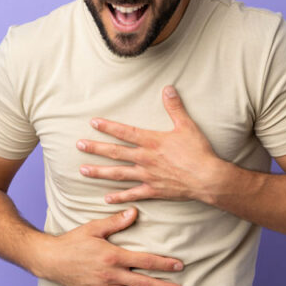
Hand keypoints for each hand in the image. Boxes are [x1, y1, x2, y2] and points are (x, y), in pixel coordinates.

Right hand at [38, 207, 185, 285]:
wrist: (51, 259)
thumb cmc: (73, 241)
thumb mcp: (94, 228)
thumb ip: (116, 222)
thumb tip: (134, 212)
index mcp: (113, 256)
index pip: (145, 261)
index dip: (164, 264)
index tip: (179, 266)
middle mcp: (111, 274)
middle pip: (144, 282)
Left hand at [76, 86, 228, 203]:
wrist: (208, 178)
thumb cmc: (198, 151)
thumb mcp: (187, 125)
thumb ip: (174, 107)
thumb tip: (168, 88)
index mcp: (151, 141)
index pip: (125, 132)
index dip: (108, 127)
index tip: (93, 122)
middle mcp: (145, 159)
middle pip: (115, 152)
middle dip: (95, 148)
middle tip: (78, 145)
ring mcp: (147, 176)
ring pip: (118, 173)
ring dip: (99, 172)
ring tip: (83, 171)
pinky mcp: (153, 190)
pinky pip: (132, 194)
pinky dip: (118, 196)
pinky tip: (105, 198)